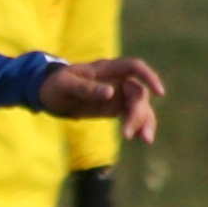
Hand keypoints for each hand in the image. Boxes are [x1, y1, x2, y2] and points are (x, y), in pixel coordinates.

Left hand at [37, 56, 164, 144]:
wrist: (48, 95)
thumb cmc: (56, 84)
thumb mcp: (66, 85)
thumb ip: (86, 88)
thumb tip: (110, 92)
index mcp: (107, 69)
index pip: (134, 67)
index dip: (149, 77)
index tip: (159, 93)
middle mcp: (117, 80)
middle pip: (138, 93)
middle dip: (139, 112)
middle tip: (129, 133)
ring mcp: (117, 94)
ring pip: (138, 106)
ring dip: (144, 121)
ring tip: (145, 139)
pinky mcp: (114, 108)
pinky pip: (130, 116)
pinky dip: (137, 126)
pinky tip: (141, 138)